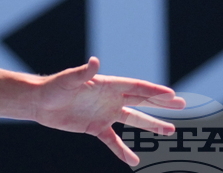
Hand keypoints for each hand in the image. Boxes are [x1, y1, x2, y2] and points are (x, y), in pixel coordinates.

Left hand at [32, 57, 185, 164]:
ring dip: (151, 125)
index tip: (172, 95)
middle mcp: (110, 98)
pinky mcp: (96, 128)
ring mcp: (105, 113)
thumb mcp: (69, 79)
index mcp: (107, 84)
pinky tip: (133, 161)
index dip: (153, 91)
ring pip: (133, 120)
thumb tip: (94, 61)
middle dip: (161, 103)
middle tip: (182, 104)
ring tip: (171, 130)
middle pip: (141, 101)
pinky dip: (123, 151)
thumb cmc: (54, 87)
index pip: (135, 87)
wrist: (40, 102)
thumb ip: (83, 73)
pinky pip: (114, 141)